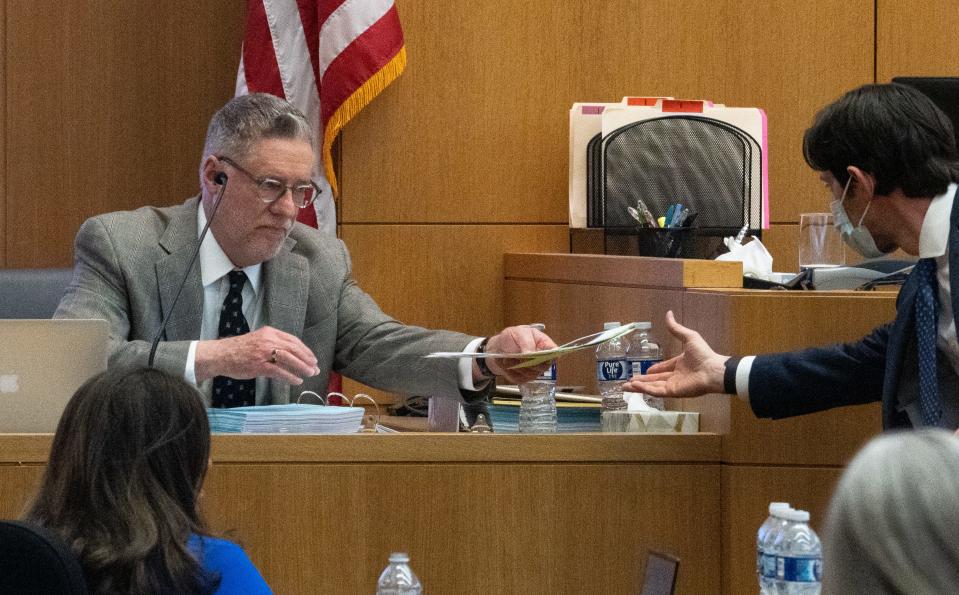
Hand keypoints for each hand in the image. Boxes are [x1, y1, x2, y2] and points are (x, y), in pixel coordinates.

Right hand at [195, 326, 320, 383]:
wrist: (220, 355)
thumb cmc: (239, 349)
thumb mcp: (258, 340)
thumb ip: (273, 345)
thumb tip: (291, 356)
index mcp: (270, 332)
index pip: (293, 340)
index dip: (305, 350)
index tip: (312, 358)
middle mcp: (268, 340)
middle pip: (294, 349)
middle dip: (307, 359)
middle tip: (316, 367)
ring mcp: (264, 352)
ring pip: (289, 359)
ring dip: (302, 367)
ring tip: (310, 374)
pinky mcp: (259, 365)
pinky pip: (279, 371)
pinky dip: (290, 376)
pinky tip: (297, 381)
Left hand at [477, 326, 557, 384]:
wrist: (500, 346)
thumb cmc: (512, 337)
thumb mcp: (518, 332)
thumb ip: (526, 341)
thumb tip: (531, 353)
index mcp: (545, 345)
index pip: (555, 352)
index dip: (548, 355)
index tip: (535, 353)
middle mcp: (543, 360)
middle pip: (542, 366)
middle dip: (527, 361)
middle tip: (516, 355)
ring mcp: (534, 371)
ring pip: (529, 373)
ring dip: (516, 365)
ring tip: (507, 357)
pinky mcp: (524, 378)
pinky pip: (519, 378)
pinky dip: (509, 371)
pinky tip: (505, 363)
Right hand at [622, 310, 728, 397]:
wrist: (713, 370)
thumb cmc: (704, 354)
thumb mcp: (688, 337)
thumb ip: (676, 328)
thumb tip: (668, 313)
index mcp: (680, 365)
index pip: (664, 369)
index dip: (654, 370)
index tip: (646, 371)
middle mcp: (676, 376)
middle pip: (655, 380)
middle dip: (641, 380)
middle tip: (628, 381)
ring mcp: (674, 385)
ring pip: (652, 387)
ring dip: (639, 387)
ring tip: (625, 386)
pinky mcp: (673, 392)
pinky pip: (656, 391)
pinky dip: (645, 389)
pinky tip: (635, 386)